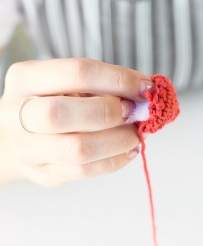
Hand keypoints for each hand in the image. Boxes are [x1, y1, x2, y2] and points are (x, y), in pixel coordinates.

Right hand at [0, 59, 152, 186]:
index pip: (76, 72)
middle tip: (135, 111)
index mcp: (25, 78)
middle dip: (109, 112)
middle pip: (62, 113)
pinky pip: (83, 172)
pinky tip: (128, 150)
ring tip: (135, 133)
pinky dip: (114, 160)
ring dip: (117, 140)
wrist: (22, 132)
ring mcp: (26, 148)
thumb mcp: (70, 82)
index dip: (118, 79)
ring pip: (76, 149)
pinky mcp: (42, 173)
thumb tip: (143, 93)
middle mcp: (14, 114)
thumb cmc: (55, 99)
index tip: (145, 86)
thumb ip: (102, 84)